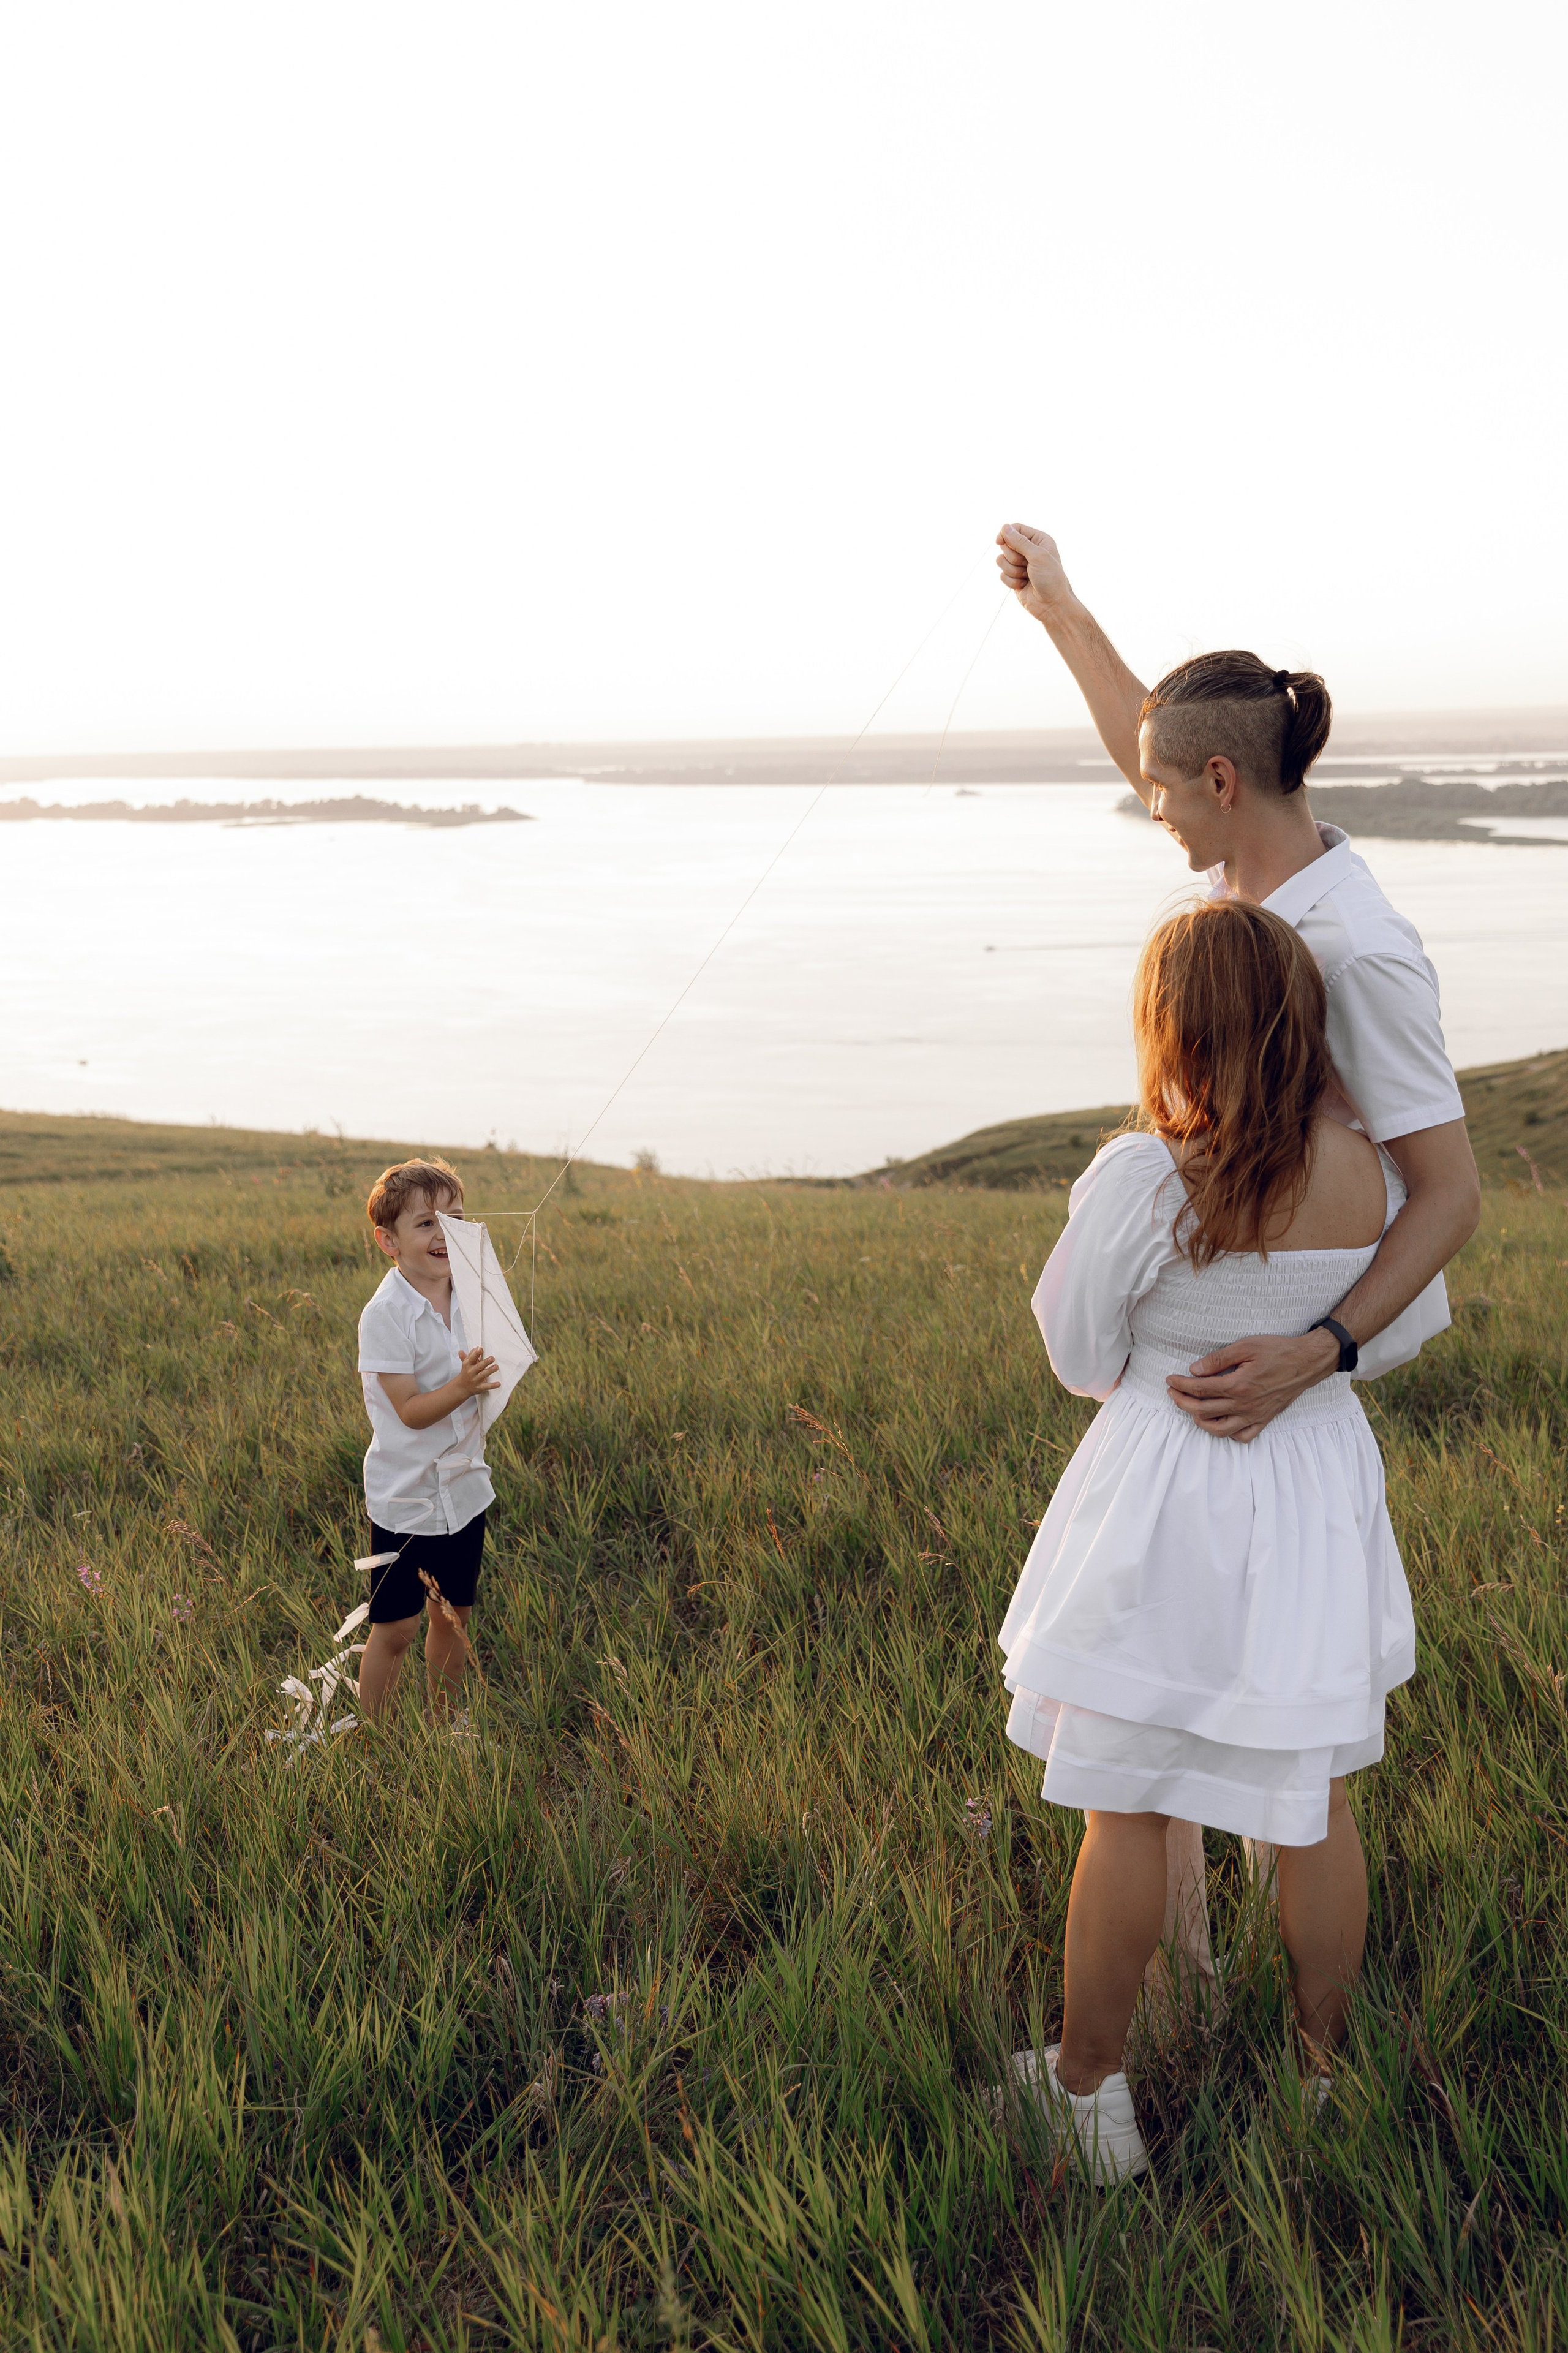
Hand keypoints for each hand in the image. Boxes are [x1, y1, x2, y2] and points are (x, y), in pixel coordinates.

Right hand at [452, 1346, 500, 1400]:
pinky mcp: (479, 1387)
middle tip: (492, 1358)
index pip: (472, 1358)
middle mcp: (471, 1372)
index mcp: (468, 1365)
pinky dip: (492, 1385)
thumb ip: (470, 1355)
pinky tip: (498, 1383)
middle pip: (479, 1366)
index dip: (476, 1353)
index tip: (480, 1349)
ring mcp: (475, 1380)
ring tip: (496, 1367)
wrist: (461, 1387)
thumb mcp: (466, 1364)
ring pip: (483, 1375)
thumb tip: (475, 1348)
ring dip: (490, 1371)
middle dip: (485, 1362)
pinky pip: (486, 1386)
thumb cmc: (466, 1373)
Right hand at [996, 522, 1075, 623]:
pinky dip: (1011, 581)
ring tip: (1026, 577)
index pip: (1016, 528)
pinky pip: (1002, 574)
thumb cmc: (1050, 579)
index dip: (1006, 534)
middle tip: (1026, 565)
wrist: (1051, 605)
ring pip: (1001, 560)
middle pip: (1006, 544)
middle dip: (1013, 557)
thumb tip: (1004, 527)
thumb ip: (1019, 542)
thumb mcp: (1037, 556)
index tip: (999, 541)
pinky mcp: (1014, 577)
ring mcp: (1021, 564)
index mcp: (1039, 540)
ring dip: (1012, 570)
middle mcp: (1029, 550)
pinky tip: (1023, 585)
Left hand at [1164, 1329, 1339, 1442]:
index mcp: (1238, 1385)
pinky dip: (1228, 1433)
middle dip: (1182, 1402)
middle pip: (1203, 1411)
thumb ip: (1219, 1359)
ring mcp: (1255, 1416)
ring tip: (1190, 1409)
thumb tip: (1194, 1370)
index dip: (1181, 1385)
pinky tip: (1220, 1422)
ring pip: (1219, 1429)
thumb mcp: (1246, 1346)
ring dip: (1199, 1421)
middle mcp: (1245, 1405)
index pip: (1200, 1389)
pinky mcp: (1264, 1420)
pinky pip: (1243, 1436)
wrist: (1307, 1362)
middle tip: (1172, 1393)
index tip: (1170, 1380)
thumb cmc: (1278, 1351)